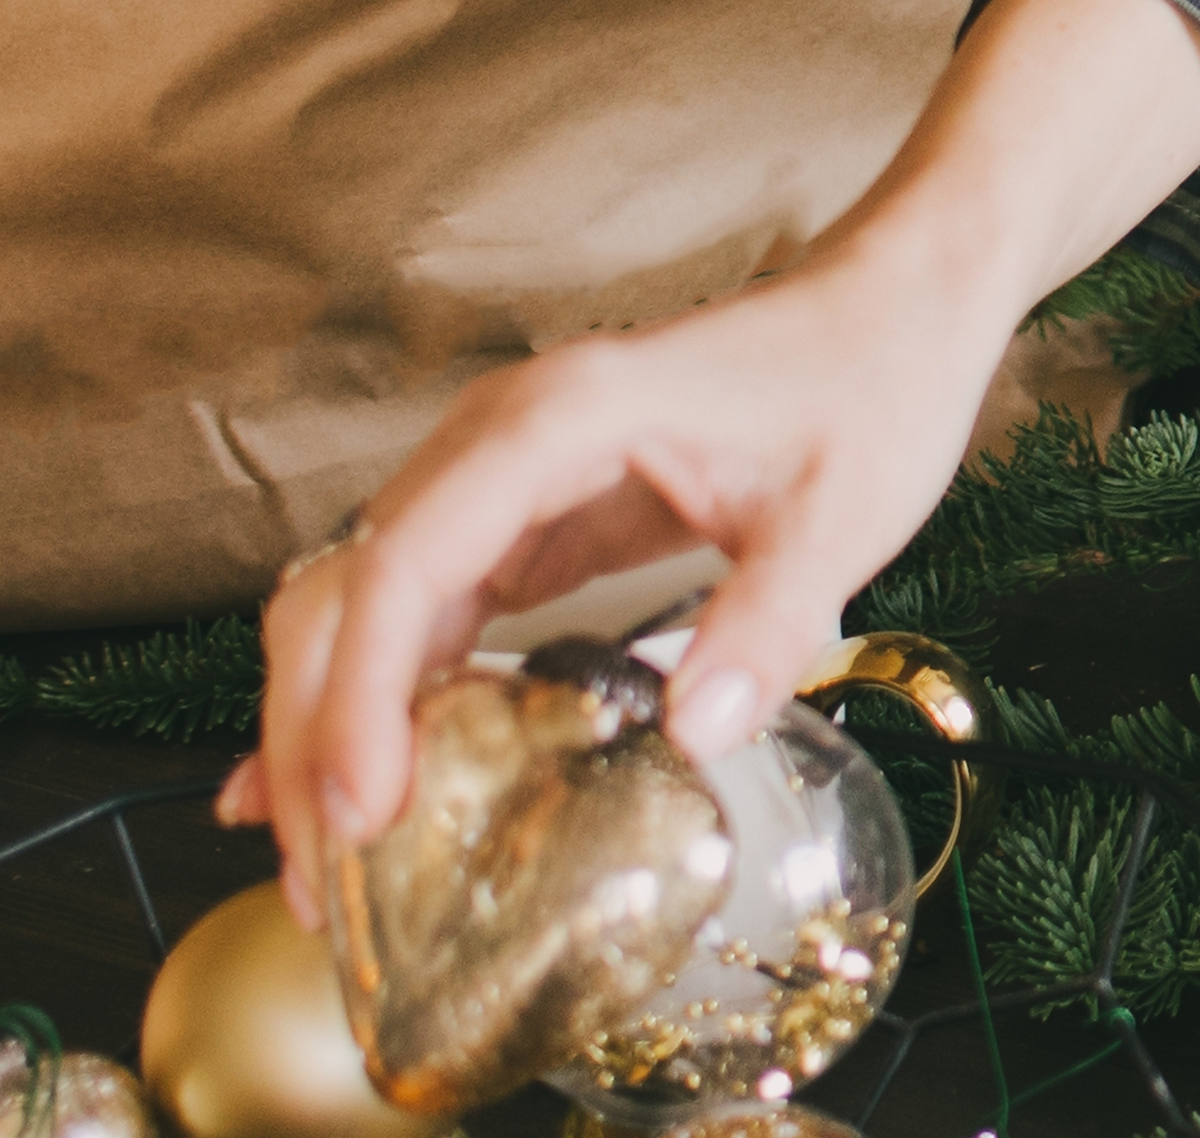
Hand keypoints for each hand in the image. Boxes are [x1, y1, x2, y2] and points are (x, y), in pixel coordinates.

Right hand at [222, 244, 1004, 903]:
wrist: (886, 315)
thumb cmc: (866, 391)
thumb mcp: (843, 515)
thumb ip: (769, 620)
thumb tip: (695, 733)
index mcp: (558, 420)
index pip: (408, 564)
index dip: (363, 693)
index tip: (361, 810)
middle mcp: (496, 441)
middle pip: (350, 594)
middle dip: (313, 737)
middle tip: (324, 883)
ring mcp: (496, 478)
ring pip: (364, 610)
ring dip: (332, 731)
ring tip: (331, 872)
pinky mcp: (521, 517)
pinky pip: (421, 615)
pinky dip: (383, 701)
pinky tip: (368, 791)